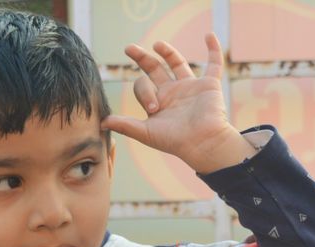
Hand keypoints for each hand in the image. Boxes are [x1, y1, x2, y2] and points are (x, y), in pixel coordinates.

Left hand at [101, 33, 252, 173]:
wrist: (202, 143)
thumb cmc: (175, 141)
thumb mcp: (146, 133)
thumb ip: (125, 126)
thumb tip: (101, 123)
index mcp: (158, 103)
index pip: (143, 86)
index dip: (144, 92)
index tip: (154, 107)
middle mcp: (173, 93)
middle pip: (155, 69)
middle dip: (142, 58)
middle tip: (128, 48)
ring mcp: (191, 88)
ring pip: (177, 63)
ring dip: (167, 52)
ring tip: (157, 44)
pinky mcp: (209, 85)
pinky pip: (214, 64)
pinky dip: (214, 50)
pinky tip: (209, 36)